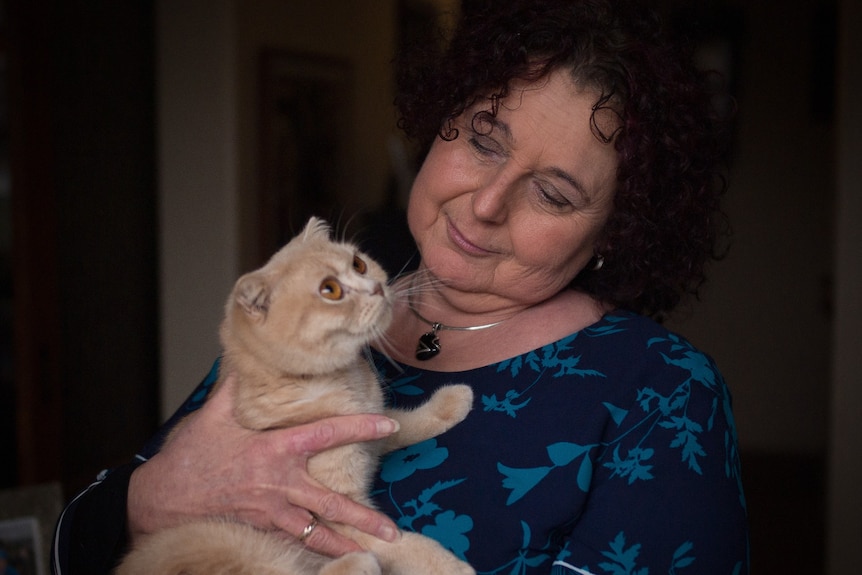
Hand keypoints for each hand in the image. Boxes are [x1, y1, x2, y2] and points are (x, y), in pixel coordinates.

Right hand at [127, 372, 400, 556]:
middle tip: (391, 530)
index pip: (328, 434)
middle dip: (364, 519)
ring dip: (344, 545)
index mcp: (275, 450)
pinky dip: (312, 552)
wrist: (160, 500)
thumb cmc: (189, 457)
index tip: (387, 426)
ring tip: (372, 555)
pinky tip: (332, 560)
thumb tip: (246, 357)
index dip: (360, 428)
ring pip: (316, 533)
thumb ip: (236, 387)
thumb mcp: (213, 414)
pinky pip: (292, 544)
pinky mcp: (260, 530)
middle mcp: (280, 484)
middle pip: (332, 504)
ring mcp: (271, 513)